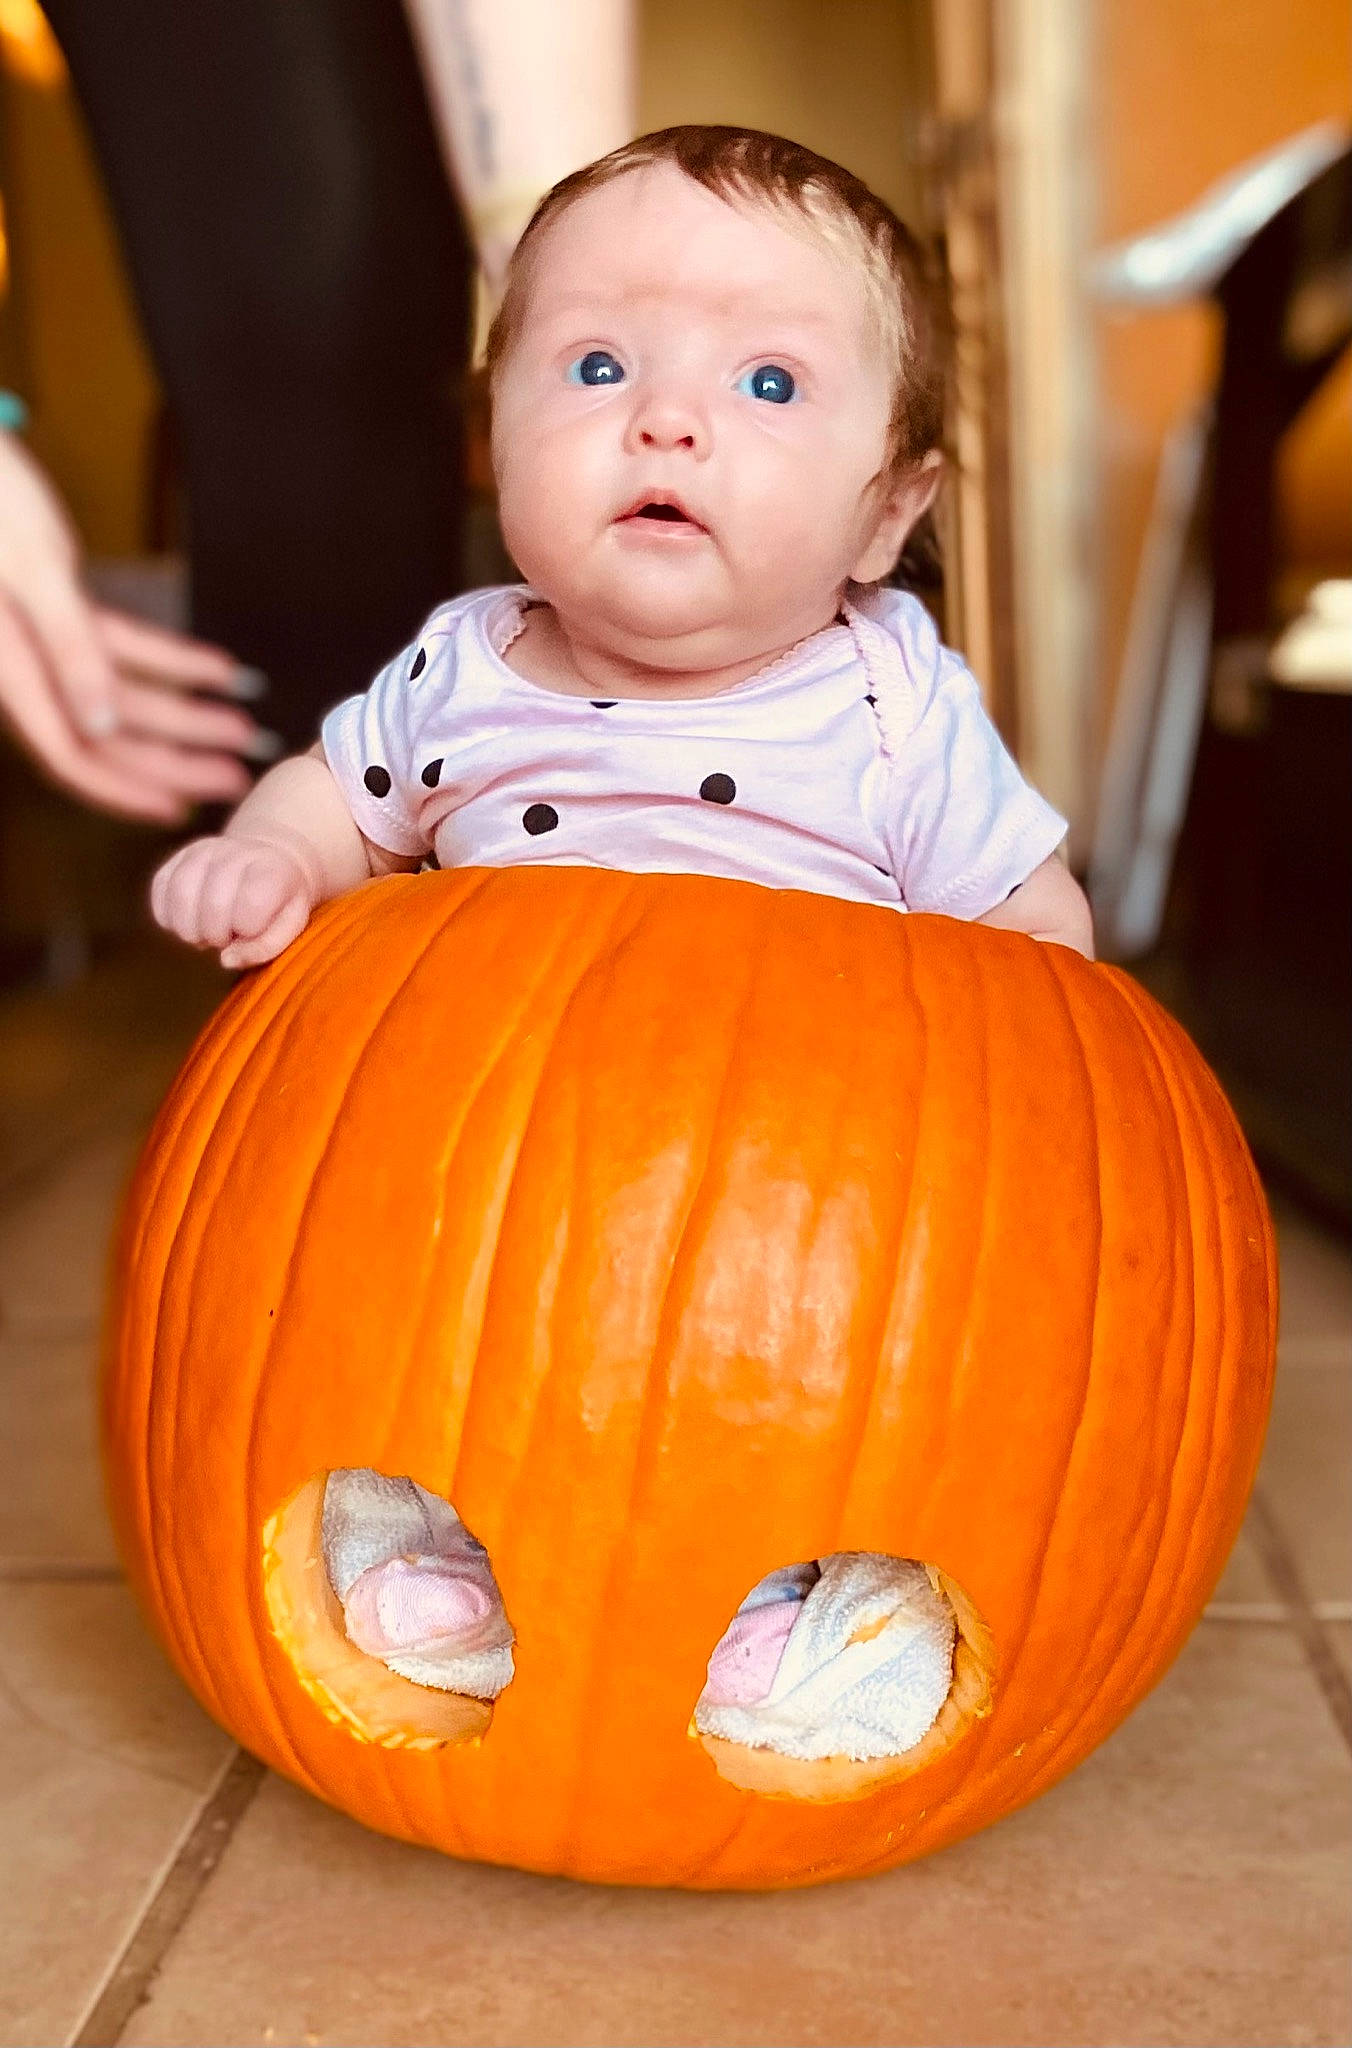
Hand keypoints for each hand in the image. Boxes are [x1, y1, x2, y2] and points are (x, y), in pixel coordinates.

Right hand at [0, 431, 270, 822]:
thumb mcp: (33, 572)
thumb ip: (67, 649)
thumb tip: (99, 725)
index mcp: (11, 670)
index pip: (71, 753)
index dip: (125, 790)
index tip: (180, 810)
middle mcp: (28, 667)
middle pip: (108, 734)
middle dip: (175, 758)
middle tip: (239, 776)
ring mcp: (46, 640)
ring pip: (122, 693)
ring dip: (185, 712)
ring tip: (245, 726)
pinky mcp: (61, 607)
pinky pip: (122, 646)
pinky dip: (171, 658)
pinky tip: (221, 668)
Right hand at [150, 835, 315, 968]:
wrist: (270, 858)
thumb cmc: (280, 901)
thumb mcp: (290, 925)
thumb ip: (264, 947)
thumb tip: (226, 960)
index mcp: (271, 870)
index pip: (251, 905)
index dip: (249, 929)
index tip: (253, 929)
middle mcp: (235, 853)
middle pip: (213, 904)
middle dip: (217, 935)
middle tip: (227, 937)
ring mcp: (203, 850)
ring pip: (180, 894)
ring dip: (189, 929)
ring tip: (205, 934)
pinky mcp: (179, 856)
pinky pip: (160, 887)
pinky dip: (168, 916)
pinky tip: (187, 922)